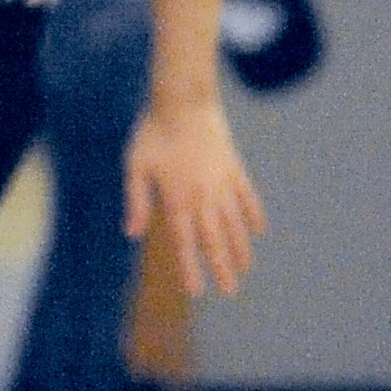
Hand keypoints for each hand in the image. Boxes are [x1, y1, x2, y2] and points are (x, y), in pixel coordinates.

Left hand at [126, 95, 266, 298]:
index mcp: (178, 197)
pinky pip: (247, 196)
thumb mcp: (136, 166)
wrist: (184, 99)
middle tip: (231, 291)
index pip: (186, 241)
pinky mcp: (233, 167)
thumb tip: (132, 234)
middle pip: (215, 238)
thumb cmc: (154, 132)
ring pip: (234, 221)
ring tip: (245, 268)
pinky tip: (258, 230)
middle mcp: (204, 194)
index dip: (191, 268)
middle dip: (223, 267)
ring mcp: (222, 181)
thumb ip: (137, 201)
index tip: (198, 291)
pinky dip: (253, 214)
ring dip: (240, 247)